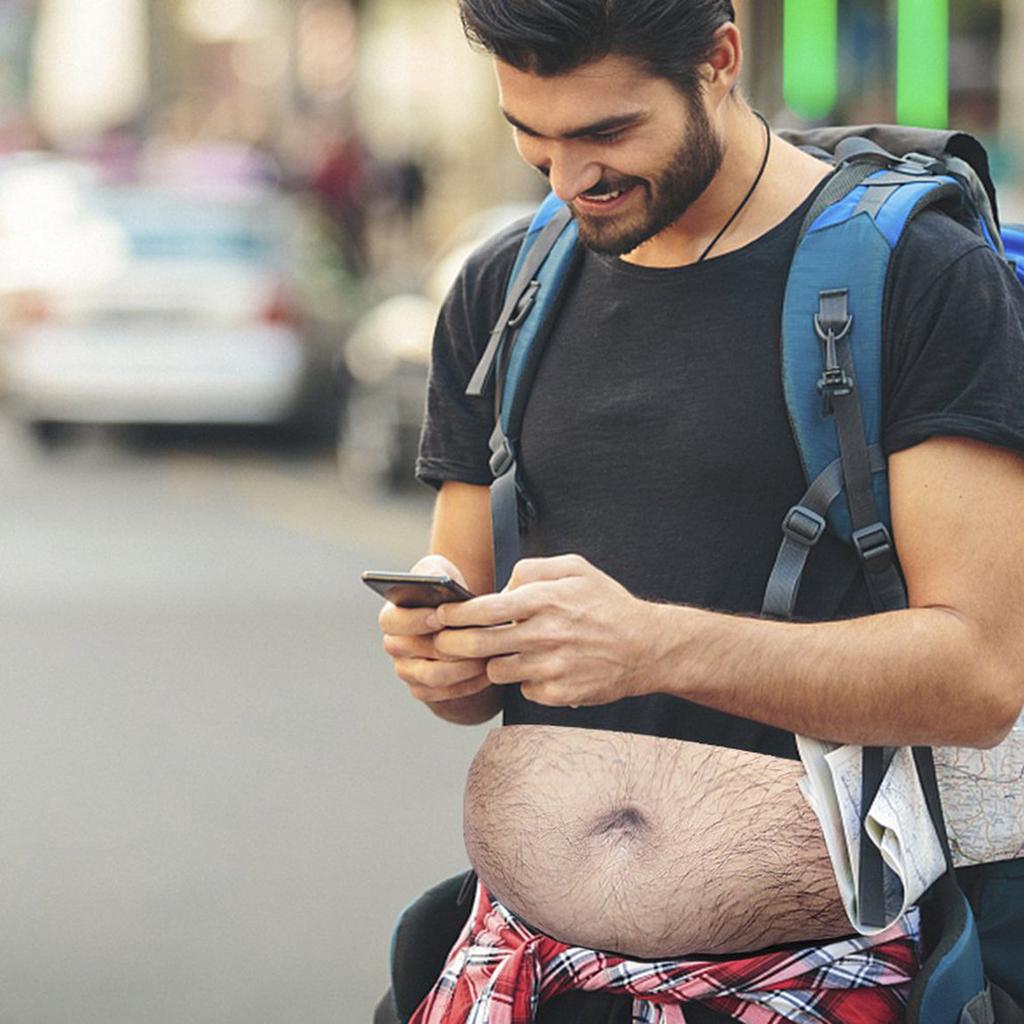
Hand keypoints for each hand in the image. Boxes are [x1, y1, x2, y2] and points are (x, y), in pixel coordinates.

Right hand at [378, 554, 491, 704]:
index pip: (392, 621)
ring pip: (431, 676)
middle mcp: (394, 645)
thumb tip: (436, 580)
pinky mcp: (422, 689)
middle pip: (413, 652)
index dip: (415, 620)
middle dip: (446, 645)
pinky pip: (442, 695)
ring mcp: (406, 670)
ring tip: (485, 656)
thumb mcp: (440, 573)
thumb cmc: (448, 593)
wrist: (461, 621)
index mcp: (392, 616)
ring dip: (461, 667)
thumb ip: (434, 572)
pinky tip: (487, 672)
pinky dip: (466, 685)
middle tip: (473, 639)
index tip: (440, 616)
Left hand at [433, 554, 655, 706]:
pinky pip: (523, 690)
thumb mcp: (575, 569)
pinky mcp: (559, 693)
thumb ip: (532, 569)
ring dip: (492, 662)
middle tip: (442, 643)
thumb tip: (501, 586)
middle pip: (478, 644)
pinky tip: (539, 669)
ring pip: (496, 670)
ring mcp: (551, 667)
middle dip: (452, 644)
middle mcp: (545, 634)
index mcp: (544, 600)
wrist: (647, 647)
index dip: (454, 614)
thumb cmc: (607, 604)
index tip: (439, 615)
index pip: (483, 609)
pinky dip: (524, 681)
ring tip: (502, 652)